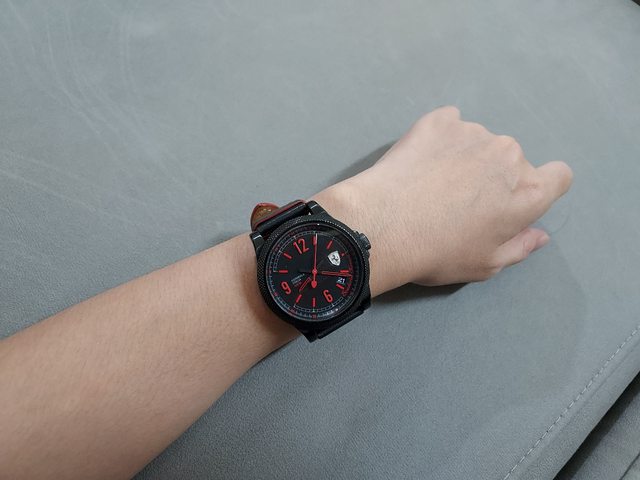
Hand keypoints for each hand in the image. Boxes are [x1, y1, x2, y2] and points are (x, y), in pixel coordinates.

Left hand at [314, 106, 572, 294]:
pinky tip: (419, 162)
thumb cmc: (438, 253)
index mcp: (528, 192)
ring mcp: (473, 133)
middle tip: (459, 201)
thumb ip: (519, 247)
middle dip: (494, 178)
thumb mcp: (485, 265)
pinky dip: (439, 140)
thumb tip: (539, 234)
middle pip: (513, 162)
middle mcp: (509, 155)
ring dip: (465, 158)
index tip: (512, 200)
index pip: (559, 176)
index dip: (540, 188)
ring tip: (431, 184)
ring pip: (479, 144)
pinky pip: (448, 126)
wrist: (382, 226)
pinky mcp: (439, 121)